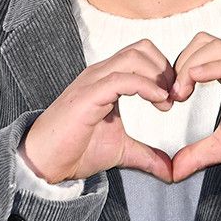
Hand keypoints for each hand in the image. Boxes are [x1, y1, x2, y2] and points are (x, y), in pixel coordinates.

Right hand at [21, 39, 176, 184]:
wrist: (45, 162)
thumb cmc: (76, 151)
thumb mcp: (121, 151)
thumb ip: (147, 155)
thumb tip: (170, 171)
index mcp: (107, 79)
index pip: (142, 54)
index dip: (164, 70)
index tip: (174, 97)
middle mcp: (100, 74)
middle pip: (141, 48)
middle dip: (165, 69)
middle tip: (174, 97)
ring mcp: (93, 81)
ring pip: (133, 57)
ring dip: (158, 76)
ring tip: (166, 101)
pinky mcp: (88, 95)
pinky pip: (122, 78)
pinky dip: (145, 86)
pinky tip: (158, 101)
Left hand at [168, 32, 220, 182]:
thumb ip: (197, 154)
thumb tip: (172, 171)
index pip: (199, 53)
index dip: (178, 69)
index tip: (167, 98)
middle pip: (203, 42)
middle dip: (180, 62)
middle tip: (171, 95)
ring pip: (215, 47)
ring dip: (190, 65)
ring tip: (179, 94)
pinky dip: (210, 67)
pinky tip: (193, 81)